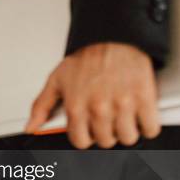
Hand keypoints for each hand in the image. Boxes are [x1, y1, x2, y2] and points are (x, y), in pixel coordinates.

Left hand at [26, 43, 159, 148]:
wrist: (111, 37)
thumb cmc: (85, 58)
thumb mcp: (55, 80)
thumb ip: (41, 107)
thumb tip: (31, 127)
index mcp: (76, 106)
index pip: (80, 141)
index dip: (84, 136)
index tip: (88, 129)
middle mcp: (98, 108)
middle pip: (105, 141)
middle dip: (105, 133)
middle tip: (106, 119)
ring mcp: (122, 104)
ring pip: (127, 137)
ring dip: (125, 130)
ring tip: (122, 117)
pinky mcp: (144, 98)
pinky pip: (149, 128)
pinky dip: (146, 125)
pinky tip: (139, 115)